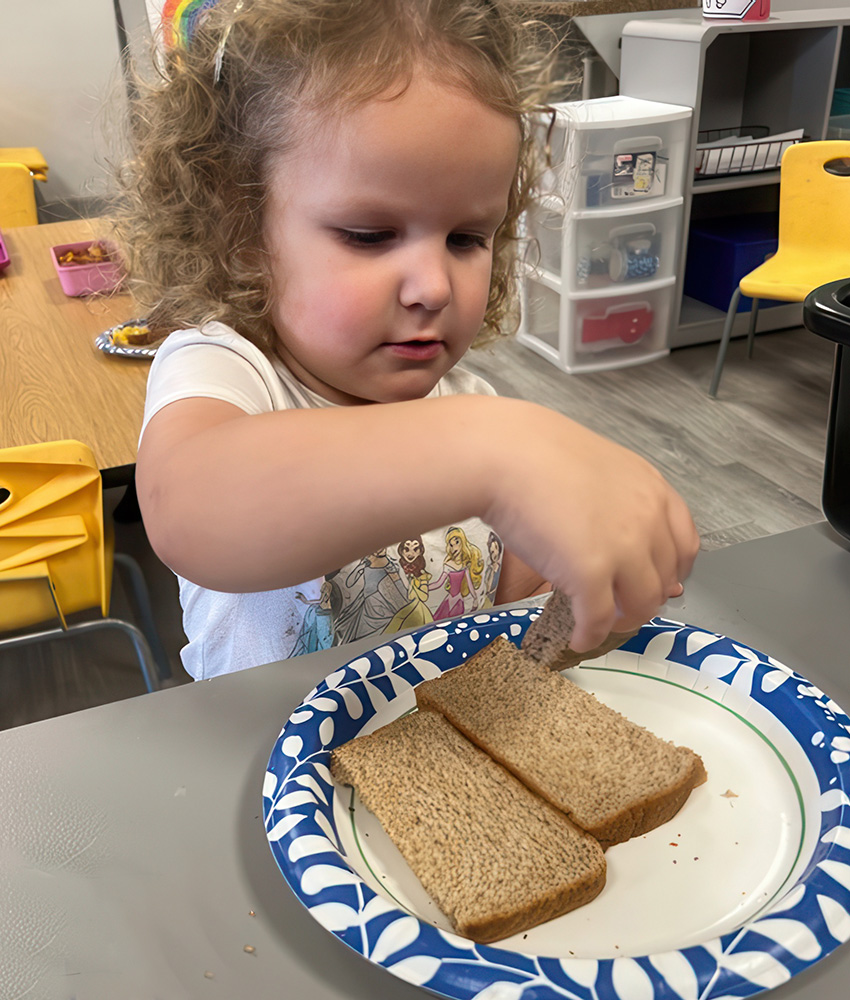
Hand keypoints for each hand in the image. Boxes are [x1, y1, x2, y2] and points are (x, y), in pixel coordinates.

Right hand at [483, 401, 698, 651]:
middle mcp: (648, 522)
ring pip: (640, 606)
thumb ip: (617, 501)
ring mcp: (622, 550)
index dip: (671, 570)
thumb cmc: (536, 453)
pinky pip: (598, 620)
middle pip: (665, 580)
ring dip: (623, 622)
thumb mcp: (595, 470)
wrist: (503, 455)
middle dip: (646, 599)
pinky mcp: (589, 575)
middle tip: (620, 605)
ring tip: (600, 624)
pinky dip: (590, 636)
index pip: (685, 545)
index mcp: (652, 490)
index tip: (654, 581)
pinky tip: (577, 639)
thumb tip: (620, 539)